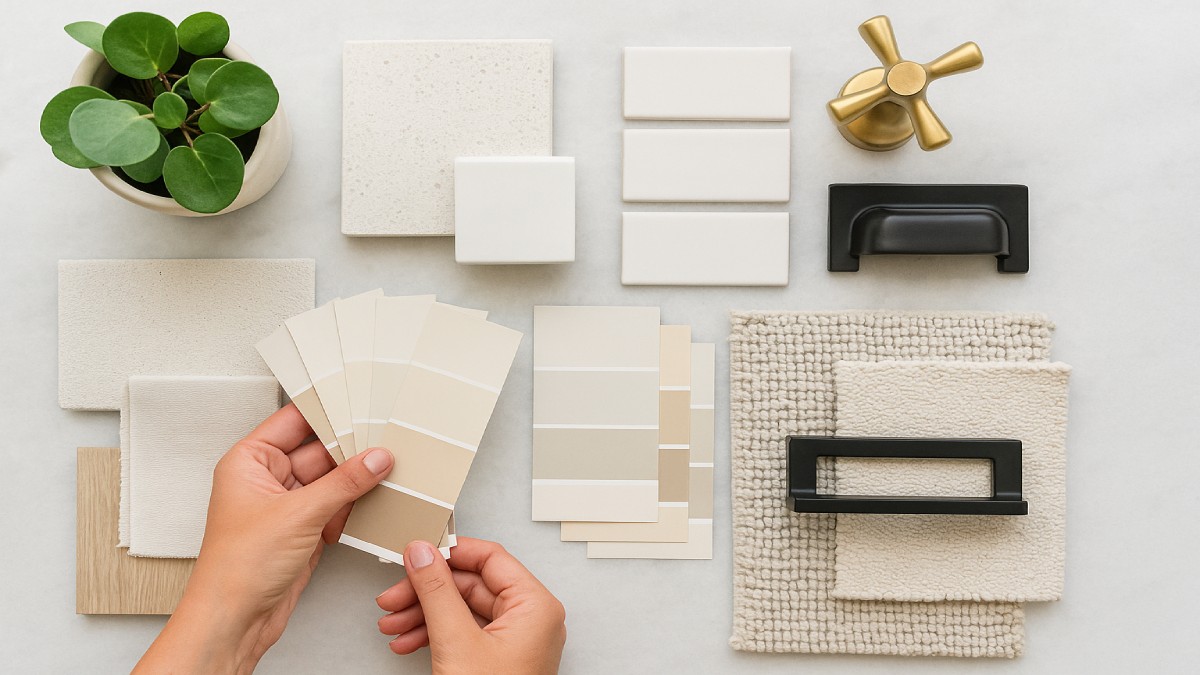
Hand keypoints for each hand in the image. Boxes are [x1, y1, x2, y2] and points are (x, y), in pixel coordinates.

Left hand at [136, 404, 393, 673]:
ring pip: (330, 481)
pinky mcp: (302, 529)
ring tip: (381, 476)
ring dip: (354, 482)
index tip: (359, 404)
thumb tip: (375, 459)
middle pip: (318, 451)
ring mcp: (286, 505)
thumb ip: (344, 482)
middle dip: (350, 452)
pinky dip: (352, 507)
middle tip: (382, 445)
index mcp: (249, 461)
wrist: (234, 620)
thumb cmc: (236, 568)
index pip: (293, 422)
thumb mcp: (299, 514)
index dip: (326, 412)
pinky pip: (335, 506)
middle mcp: (266, 479)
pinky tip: (369, 505)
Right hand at [376, 538, 566, 674]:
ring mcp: (513, 641)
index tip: (417, 553)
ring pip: (461, 611)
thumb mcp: (456, 642)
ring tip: (392, 624)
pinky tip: (406, 641)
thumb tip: (423, 553)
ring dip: (422, 614)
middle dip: (426, 592)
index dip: (450, 552)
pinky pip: (462, 634)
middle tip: (393, 595)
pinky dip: (432, 635)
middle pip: (470, 585)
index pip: (490, 558)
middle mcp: (529, 619)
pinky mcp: (497, 660)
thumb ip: (437, 591)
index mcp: (535, 606)